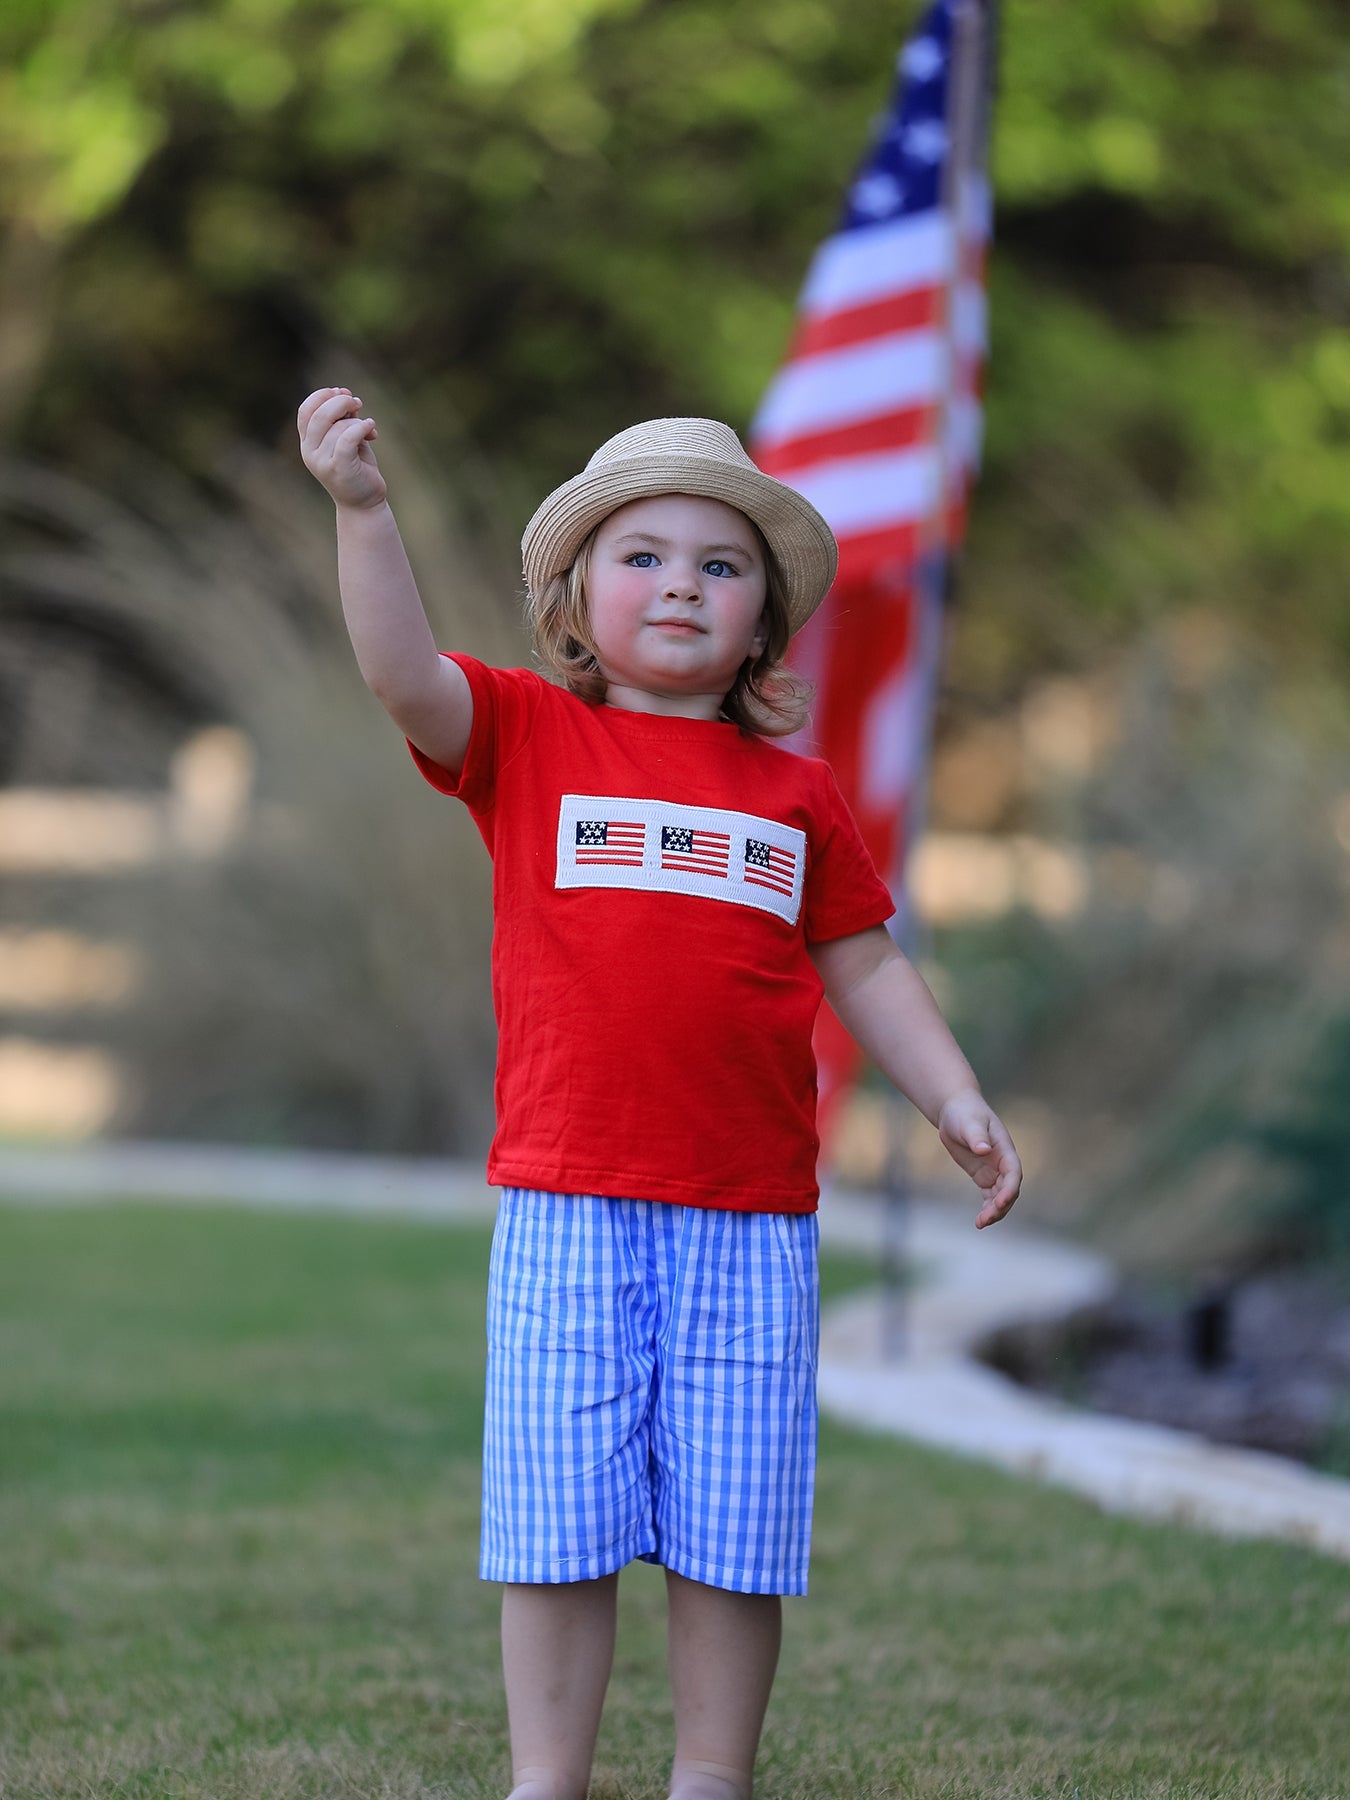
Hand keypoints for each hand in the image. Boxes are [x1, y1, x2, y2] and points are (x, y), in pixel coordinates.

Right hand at [297, 386, 385, 509]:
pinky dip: (361, 428)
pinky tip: (372, 430)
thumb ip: (343, 417)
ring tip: (368, 427)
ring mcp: (322, 462)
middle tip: (357, 403)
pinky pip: (347, 438)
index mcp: (307, 442)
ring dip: (357, 421)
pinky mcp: (339, 468)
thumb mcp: (347, 437)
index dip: (322, 396)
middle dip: (340, 402)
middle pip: (319, 415)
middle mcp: (310, 452)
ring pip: (338, 427)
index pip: (305, 410)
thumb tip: (343, 391)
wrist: (364, 503)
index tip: (340, 392)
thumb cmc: (356, 467)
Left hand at [936, 1089, 1022, 1227]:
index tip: (1001, 1202)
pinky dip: (987, 1209)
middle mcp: (1003, 1163)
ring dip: (994, 1211)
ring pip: (1000, 1197)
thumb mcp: (969, 1123)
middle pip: (1008, 1189)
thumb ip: (977, 1136)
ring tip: (980, 1224)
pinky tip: (980, 1221)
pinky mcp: (983, 1176)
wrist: (955, 1111)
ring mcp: (994, 1171)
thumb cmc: (964, 1113)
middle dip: (1000, 1206)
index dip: (1010, 1189)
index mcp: (1005, 1149)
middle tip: (986, 1219)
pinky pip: (989, 1197)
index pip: (1013, 1173)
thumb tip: (983, 1149)